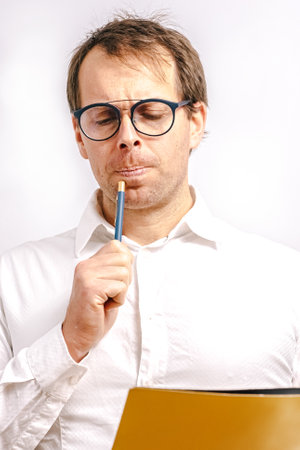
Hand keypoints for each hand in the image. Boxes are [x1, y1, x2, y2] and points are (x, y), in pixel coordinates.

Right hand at [62, 240, 132, 361]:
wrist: (78, 335)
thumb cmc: (95, 312)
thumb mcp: (105, 284)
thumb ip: (113, 268)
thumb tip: (129, 254)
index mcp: (88, 263)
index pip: (116, 246)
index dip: (124, 263)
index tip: (115, 280)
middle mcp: (85, 266)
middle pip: (124, 258)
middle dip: (125, 279)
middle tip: (111, 293)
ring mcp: (87, 276)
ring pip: (124, 273)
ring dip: (121, 291)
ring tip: (107, 300)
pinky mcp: (91, 289)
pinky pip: (120, 287)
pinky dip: (118, 300)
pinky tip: (105, 307)